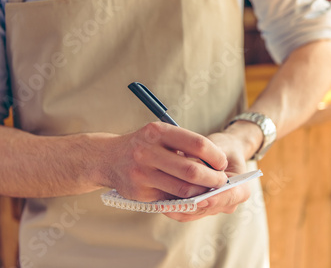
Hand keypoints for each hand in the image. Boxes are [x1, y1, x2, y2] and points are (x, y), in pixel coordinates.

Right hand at [94, 122, 228, 201]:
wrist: (108, 158)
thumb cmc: (144, 145)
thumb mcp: (160, 134)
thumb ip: (185, 145)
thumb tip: (217, 164)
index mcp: (157, 132)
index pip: (197, 144)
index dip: (215, 156)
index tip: (222, 162)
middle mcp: (147, 151)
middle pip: (192, 170)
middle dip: (213, 178)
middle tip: (221, 181)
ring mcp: (142, 173)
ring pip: (183, 189)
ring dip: (202, 192)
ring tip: (210, 189)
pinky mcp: (139, 192)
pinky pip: (171, 199)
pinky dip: (185, 199)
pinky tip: (192, 196)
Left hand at [163, 121, 262, 221]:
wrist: (224, 153)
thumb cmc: (222, 146)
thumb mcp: (218, 145)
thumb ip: (207, 155)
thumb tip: (187, 161)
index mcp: (242, 187)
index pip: (230, 196)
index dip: (215, 199)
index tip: (202, 199)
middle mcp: (229, 202)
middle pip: (209, 207)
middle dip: (191, 204)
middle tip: (173, 201)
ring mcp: (214, 208)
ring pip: (194, 213)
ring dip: (178, 206)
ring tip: (162, 201)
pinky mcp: (199, 209)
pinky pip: (185, 213)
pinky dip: (173, 208)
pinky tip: (159, 201)